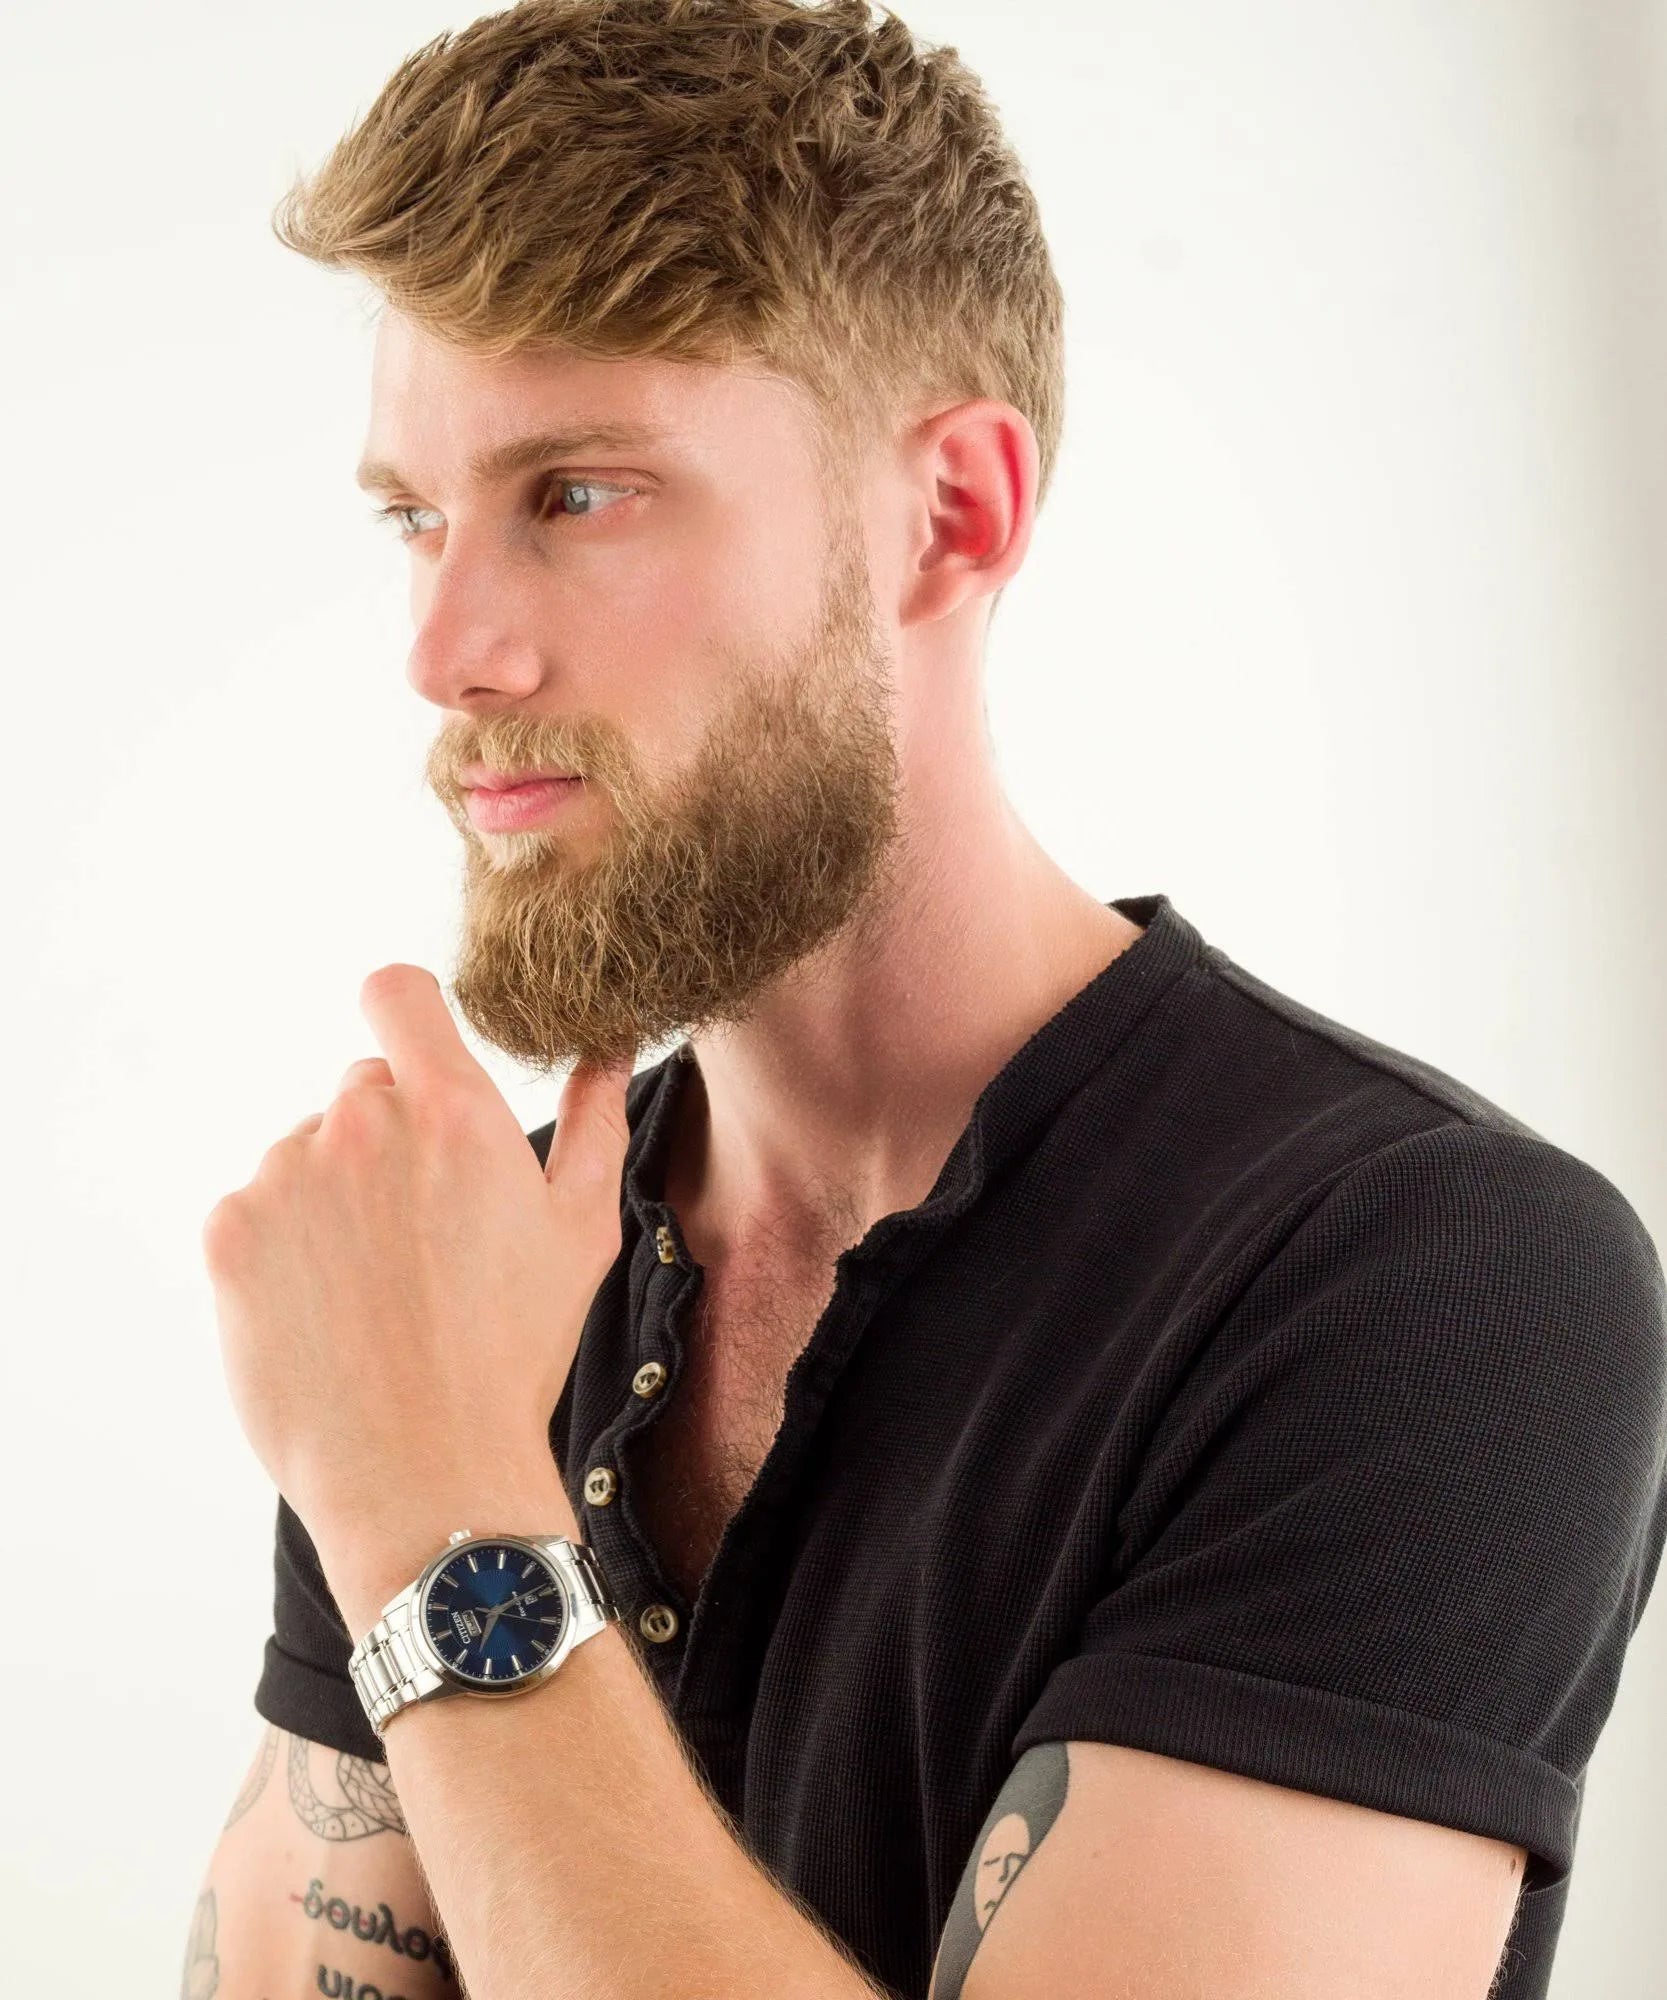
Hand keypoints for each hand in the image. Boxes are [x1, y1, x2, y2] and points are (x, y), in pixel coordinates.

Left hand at [202, 963, 633, 1568]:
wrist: (425, 1473)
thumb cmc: (514, 1352)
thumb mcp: (582, 1228)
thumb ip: (594, 1117)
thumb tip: (608, 1044)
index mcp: (451, 1112)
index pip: (397, 992)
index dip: (409, 1013)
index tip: (422, 1052)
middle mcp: (360, 1126)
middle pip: (363, 1088)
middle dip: (392, 1136)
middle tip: (428, 1229)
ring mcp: (284, 1179)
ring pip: (308, 1154)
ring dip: (336, 1195)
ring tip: (379, 1287)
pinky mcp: (230, 1236)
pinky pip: (258, 1211)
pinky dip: (286, 1247)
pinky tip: (332, 1310)